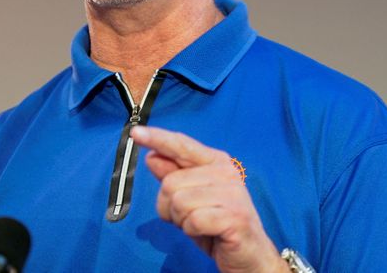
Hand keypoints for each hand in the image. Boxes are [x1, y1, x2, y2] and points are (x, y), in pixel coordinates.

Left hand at [130, 126, 288, 272]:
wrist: (250, 255)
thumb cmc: (217, 224)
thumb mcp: (189, 198)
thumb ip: (172, 175)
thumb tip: (152, 156)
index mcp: (215, 161)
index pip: (181, 145)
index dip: (157, 138)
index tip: (135, 132)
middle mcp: (225, 172)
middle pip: (171, 182)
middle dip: (169, 206)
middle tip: (188, 217)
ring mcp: (232, 194)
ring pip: (179, 202)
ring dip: (181, 221)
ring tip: (199, 225)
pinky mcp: (234, 217)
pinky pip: (192, 221)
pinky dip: (192, 231)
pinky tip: (207, 233)